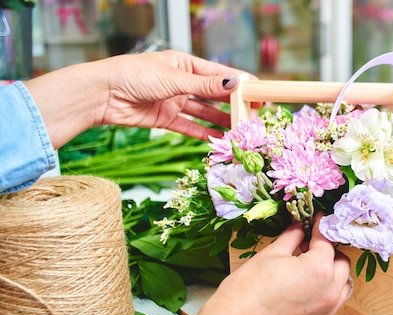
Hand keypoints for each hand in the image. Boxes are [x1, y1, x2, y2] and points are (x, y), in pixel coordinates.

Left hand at [97, 50, 256, 139]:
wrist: (102, 95)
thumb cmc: (133, 75)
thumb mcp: (174, 79)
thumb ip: (205, 85)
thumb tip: (235, 82)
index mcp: (185, 64)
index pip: (220, 74)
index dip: (241, 84)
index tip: (260, 94)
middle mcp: (182, 82)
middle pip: (215, 95)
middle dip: (234, 105)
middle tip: (254, 117)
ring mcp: (175, 101)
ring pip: (205, 113)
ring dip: (222, 122)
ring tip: (241, 132)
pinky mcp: (166, 119)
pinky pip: (191, 127)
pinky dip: (204, 134)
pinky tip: (219, 140)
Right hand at [192, 215, 351, 314]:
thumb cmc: (246, 292)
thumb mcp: (270, 255)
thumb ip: (291, 238)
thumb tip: (298, 229)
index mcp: (319, 270)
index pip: (327, 242)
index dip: (320, 228)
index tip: (316, 221)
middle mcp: (329, 293)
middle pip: (341, 264)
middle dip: (329, 252)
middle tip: (310, 245)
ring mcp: (324, 313)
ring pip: (342, 287)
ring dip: (332, 274)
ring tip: (310, 268)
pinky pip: (330, 306)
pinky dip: (324, 294)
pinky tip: (304, 289)